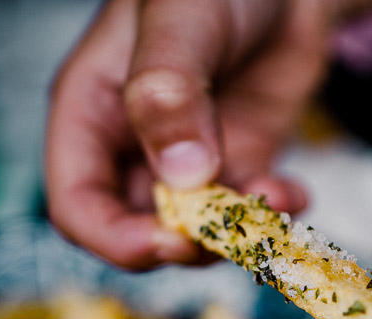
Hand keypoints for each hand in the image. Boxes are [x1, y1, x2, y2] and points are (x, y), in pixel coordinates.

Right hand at [45, 0, 331, 269]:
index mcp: (93, 112)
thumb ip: (168, 91)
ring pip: (195, 231)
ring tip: (274, 198)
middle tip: (228, 233)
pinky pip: (246, 213)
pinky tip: (293, 193)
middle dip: (182, 243)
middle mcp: (134, 146)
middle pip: (137, 229)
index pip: (77, 203)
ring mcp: (187, 160)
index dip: (114, 237)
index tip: (167, 243)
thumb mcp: (181, 20)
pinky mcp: (237, 163)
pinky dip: (272, 216)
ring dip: (235, 234)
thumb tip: (181, 175)